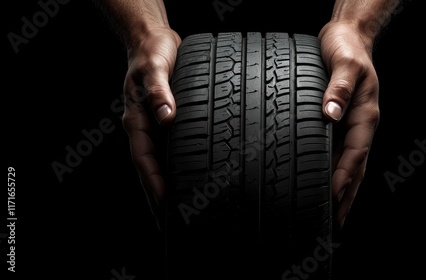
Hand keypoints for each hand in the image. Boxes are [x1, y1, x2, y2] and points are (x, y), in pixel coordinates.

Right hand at [121, 27, 180, 227]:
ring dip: (163, 186)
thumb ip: (158, 90)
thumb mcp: (154, 66)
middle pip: (147, 168)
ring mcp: (152, 126)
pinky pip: (166, 150)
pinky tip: (182, 177)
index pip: (143, 157)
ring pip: (156, 163)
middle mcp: (144, 126)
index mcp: (137, 118)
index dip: (153, 181)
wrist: (153, 41)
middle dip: (154, 196)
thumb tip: (166, 116)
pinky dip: (171, 167)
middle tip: (166, 221)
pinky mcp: (163, 122)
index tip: (163, 202)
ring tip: (173, 210)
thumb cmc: (152, 52)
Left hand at [319, 21, 379, 229]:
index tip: (333, 199)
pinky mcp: (345, 123)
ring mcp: (355, 126)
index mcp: (364, 115)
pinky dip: (339, 173)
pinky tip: (330, 182)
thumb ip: (338, 87)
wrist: (349, 37)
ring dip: (345, 190)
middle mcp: (362, 125)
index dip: (344, 178)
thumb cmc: (347, 48)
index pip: (354, 154)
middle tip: (336, 222)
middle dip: (348, 196)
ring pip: (352, 165)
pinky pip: (344, 154)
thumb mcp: (345, 63)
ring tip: (336, 213)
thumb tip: (330, 113)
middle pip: (356, 168)